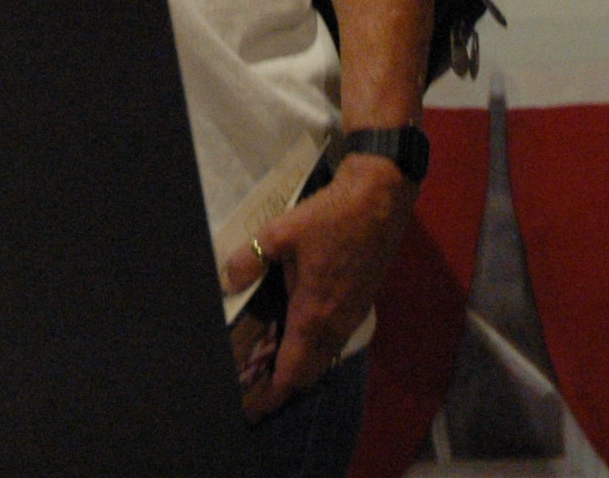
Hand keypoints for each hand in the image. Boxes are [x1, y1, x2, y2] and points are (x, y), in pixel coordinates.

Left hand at [222, 155, 416, 416]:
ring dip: (301, 368)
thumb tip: (228, 282)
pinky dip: (315, 349)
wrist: (380, 200)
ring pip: (324, 356)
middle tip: (256, 390)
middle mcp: (336, 324)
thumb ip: (251, 259)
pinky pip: (334, 340)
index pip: (293, 372)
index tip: (254, 410)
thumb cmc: (332, 217)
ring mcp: (352, 314)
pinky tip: (299, 335)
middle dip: (284, 387)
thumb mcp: (280, 232)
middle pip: (310, 372)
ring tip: (272, 366)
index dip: (272, 394)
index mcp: (315, 315)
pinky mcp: (360, 302)